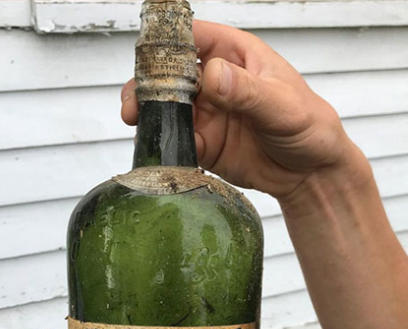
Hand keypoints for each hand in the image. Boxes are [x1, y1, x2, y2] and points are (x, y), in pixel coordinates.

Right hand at [121, 20, 367, 199]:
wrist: (311, 173)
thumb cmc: (310, 127)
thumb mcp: (283, 106)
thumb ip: (247, 90)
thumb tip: (213, 75)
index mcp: (235, 55)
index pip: (194, 36)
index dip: (167, 41)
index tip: (148, 56)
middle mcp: (215, 79)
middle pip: (168, 72)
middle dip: (147, 83)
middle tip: (134, 102)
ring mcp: (205, 111)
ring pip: (164, 105)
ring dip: (147, 113)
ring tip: (136, 122)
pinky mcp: (200, 141)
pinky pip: (173, 138)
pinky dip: (161, 142)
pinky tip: (158, 148)